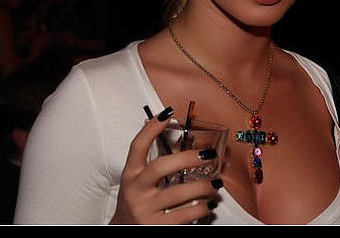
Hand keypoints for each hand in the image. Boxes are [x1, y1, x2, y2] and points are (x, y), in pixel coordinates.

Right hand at [111, 107, 221, 224]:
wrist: (124, 233)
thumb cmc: (136, 201)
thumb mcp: (140, 181)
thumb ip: (159, 163)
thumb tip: (184, 141)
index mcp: (131, 174)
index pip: (138, 146)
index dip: (151, 128)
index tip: (168, 113)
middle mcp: (136, 190)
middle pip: (161, 167)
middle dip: (187, 158)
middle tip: (208, 154)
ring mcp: (145, 210)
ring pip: (177, 194)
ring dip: (202, 186)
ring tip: (216, 183)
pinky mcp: (156, 228)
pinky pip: (183, 216)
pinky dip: (200, 209)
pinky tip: (208, 204)